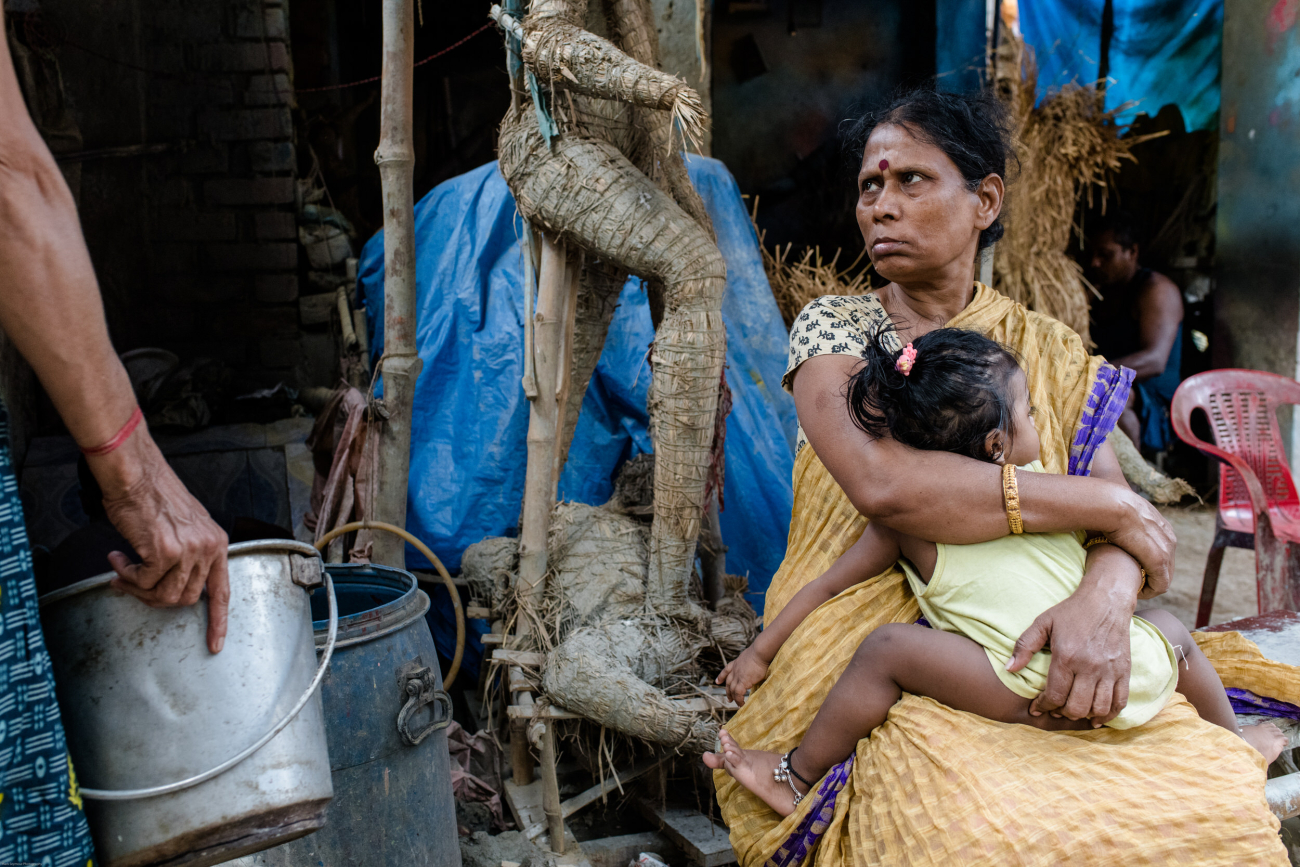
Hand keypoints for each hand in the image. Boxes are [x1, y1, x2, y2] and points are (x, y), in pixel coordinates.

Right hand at [90, 434, 229, 652]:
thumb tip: (172, 586)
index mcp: (217, 543)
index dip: (218, 621)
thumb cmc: (156, 496)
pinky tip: (117, 557)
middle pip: (184, 599)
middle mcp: (208, 548)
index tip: (215, 644)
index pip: (221, 590)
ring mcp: (188, 551)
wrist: (137, 475)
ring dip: (137, 588)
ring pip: (163, 595)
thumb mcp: (187, 525)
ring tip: (121, 571)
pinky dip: (126, 575)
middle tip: (131, 584)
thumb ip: (189, 554)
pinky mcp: (165, 552)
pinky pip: (142, 582)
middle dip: (154, 598)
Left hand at [716, 646, 768, 706]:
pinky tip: (741, 704)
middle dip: (728, 691)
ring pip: (732, 689)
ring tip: (736, 704)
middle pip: (728, 682)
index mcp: (736, 663)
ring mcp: (738, 676)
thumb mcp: (751, 656)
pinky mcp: (743, 682)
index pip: (726, 670)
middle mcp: (735, 670)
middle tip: (729, 698)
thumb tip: (757, 664)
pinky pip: (738, 694)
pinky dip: (739, 700)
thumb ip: (750, 663)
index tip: (717, 681)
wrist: (760, 652)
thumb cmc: (759, 652)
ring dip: (733, 697)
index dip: (721, 676)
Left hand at [1006, 563, 1135, 724]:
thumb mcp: (1043, 623)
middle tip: (1055, 710)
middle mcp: (1089, 667)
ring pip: (1098, 709)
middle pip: (1077, 707)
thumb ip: (1024, 646)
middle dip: (1062, 714)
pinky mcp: (1124, 671)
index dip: (1043, 706)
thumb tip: (1009, 669)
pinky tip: (1097, 718)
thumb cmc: (1071, 612)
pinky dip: (1109, 715)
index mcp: (1066, 657)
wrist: (1106, 600)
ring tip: (1074, 712)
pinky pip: (1120, 702)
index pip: (1055, 695)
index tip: (1037, 708)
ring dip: (1084, 717)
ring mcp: (1109, 671)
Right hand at [1101, 489, 1174, 598]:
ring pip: (1164, 576)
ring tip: (1133, 589)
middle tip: (1133, 582)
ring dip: (1150, 585)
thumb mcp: (1120, 514)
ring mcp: (1166, 549)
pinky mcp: (1159, 560)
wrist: (1112, 504)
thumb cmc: (1107, 507)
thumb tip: (1104, 528)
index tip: (1131, 568)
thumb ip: (1120, 523)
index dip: (1146, 562)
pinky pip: (1160, 584)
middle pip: (1166, 565)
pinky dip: (1150, 591)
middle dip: (1151, 576)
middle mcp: (1168, 537)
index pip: (1161, 549)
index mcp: (1161, 525)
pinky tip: (1135, 592)